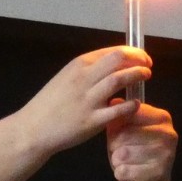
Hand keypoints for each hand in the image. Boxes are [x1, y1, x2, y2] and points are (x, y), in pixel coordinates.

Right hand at [15, 46, 151, 159]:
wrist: (33, 129)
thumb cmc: (50, 104)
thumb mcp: (66, 78)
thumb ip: (88, 71)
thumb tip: (113, 65)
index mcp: (78, 66)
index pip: (112, 51)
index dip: (132, 52)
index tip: (141, 57)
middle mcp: (83, 78)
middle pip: (118, 59)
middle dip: (138, 60)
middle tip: (147, 66)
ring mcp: (88, 100)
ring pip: (120, 80)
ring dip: (137, 76)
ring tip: (145, 77)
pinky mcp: (91, 121)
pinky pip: (118, 110)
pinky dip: (131, 105)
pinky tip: (136, 104)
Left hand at [107, 99, 176, 180]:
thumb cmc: (136, 153)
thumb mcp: (124, 131)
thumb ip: (119, 116)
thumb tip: (113, 101)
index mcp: (162, 118)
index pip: (129, 113)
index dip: (118, 126)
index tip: (124, 134)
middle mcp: (168, 134)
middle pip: (124, 135)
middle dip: (116, 147)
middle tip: (124, 153)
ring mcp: (166, 156)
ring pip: (122, 154)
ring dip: (118, 162)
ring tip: (128, 164)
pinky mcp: (158, 175)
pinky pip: (124, 171)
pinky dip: (121, 174)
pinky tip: (130, 176)